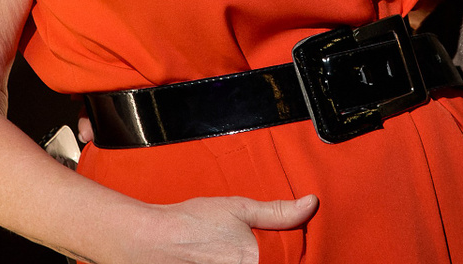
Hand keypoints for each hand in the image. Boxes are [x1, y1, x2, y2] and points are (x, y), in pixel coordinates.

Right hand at [122, 194, 317, 263]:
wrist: (152, 240)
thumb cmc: (192, 223)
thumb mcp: (239, 208)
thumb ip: (278, 211)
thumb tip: (311, 204)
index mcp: (257, 261)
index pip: (291, 260)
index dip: (294, 254)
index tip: (290, 245)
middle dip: (274, 255)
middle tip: (248, 242)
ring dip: (260, 259)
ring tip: (233, 247)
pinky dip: (240, 262)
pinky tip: (228, 255)